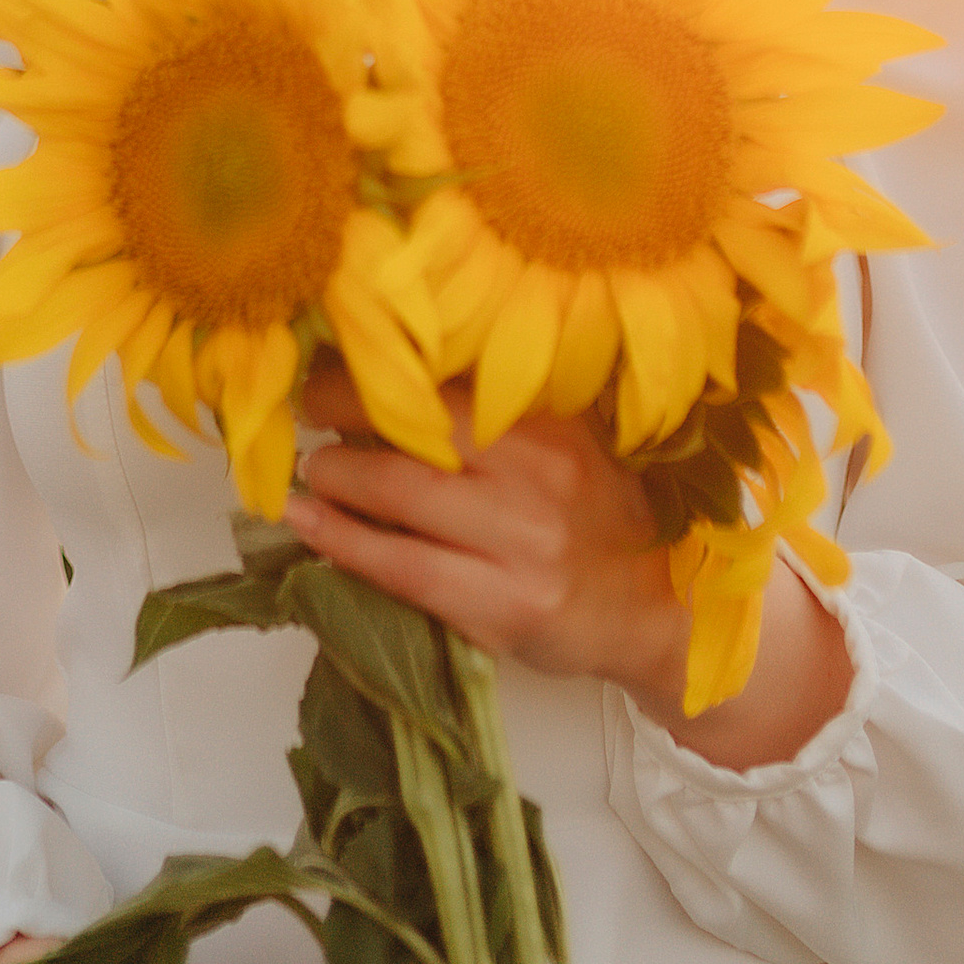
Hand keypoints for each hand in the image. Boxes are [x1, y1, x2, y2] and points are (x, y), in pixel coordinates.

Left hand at [284, 363, 852, 765]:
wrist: (659, 609)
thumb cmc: (600, 516)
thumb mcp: (567, 442)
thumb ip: (499, 411)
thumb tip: (390, 373)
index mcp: (552, 420)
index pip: (446, 375)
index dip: (378, 364)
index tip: (332, 353)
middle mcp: (537, 471)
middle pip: (414, 425)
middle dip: (339, 409)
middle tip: (303, 406)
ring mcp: (520, 542)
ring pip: (398, 494)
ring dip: (334, 477)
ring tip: (311, 473)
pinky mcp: (501, 605)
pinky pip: (401, 568)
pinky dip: (341, 542)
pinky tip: (306, 525)